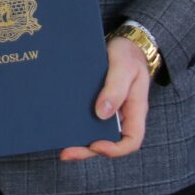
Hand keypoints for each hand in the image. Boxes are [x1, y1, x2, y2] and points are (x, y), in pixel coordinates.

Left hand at [59, 36, 149, 160]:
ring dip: (79, 140)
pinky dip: (75, 124)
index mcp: (135, 110)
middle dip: (88, 150)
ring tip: (60, 144)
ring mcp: (109, 110)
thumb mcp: (124, 67)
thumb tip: (102, 113)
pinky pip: (87, 118)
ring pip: (96, 132)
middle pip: (108, 142)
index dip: (114, 149)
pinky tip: (60, 123)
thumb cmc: (128, 54)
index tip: (96, 145)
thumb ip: (116, 89)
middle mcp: (122, 115)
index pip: (131, 140)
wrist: (124, 42)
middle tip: (66, 152)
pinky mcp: (96, 102)